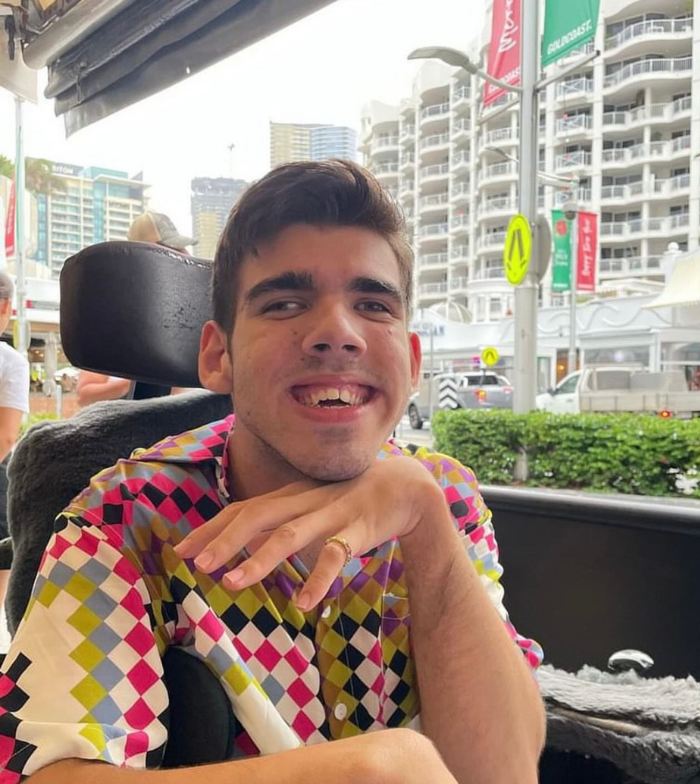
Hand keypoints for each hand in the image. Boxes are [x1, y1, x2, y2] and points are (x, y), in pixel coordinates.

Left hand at [173, 456, 442, 609]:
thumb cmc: (349, 499)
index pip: (242, 509)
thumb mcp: (310, 506)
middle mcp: (304, 501)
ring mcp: (330, 513)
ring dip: (260, 559)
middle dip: (225, 540)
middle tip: (198, 566)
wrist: (404, 486)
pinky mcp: (358, 529)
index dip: (212, 529)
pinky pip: (336, 555)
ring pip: (290, 534)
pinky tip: (305, 604)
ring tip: (233, 584)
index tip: (182, 551)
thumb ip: (280, 520)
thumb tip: (241, 543)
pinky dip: (319, 578)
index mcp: (290, 496)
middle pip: (257, 515)